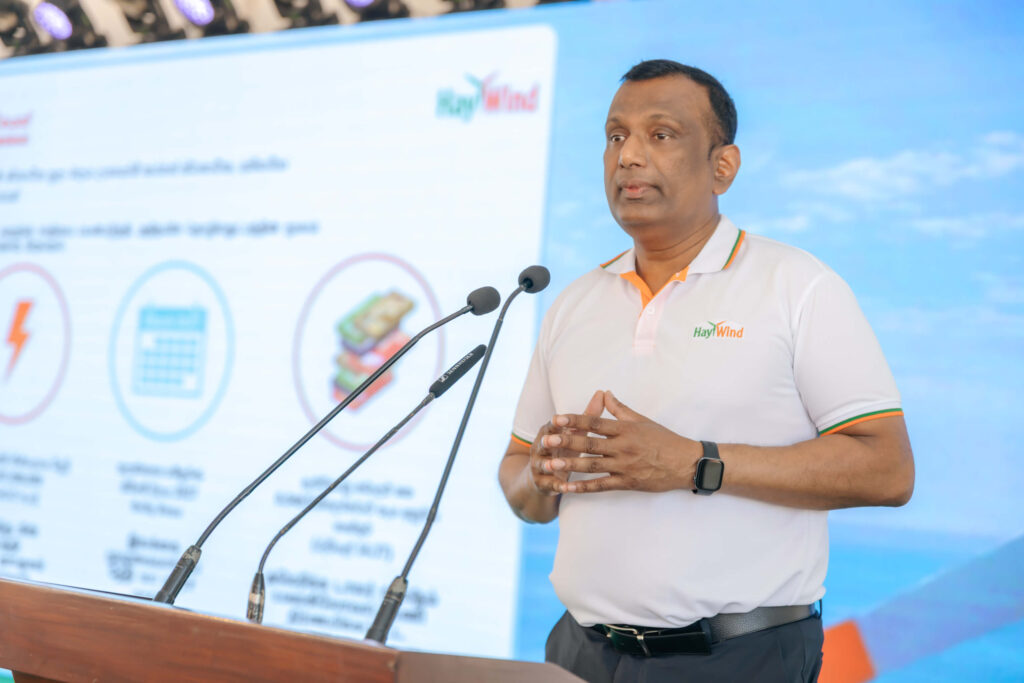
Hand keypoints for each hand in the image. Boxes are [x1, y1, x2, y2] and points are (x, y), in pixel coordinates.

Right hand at [528, 390, 604, 495]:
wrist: (541, 475)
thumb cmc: (564, 448)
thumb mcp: (574, 433)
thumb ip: (588, 415)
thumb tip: (602, 392)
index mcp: (549, 433)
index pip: (551, 425)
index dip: (555, 423)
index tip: (559, 418)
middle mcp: (540, 448)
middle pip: (543, 443)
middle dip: (547, 442)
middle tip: (549, 440)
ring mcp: (539, 466)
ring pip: (543, 464)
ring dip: (548, 465)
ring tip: (552, 465)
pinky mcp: (542, 483)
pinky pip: (549, 485)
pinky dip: (556, 486)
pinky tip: (564, 488)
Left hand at [540, 391, 700, 493]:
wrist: (686, 463)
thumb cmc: (664, 439)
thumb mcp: (642, 420)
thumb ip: (620, 408)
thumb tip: (604, 393)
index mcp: (626, 429)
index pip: (596, 423)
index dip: (575, 420)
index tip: (556, 418)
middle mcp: (623, 447)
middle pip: (590, 444)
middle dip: (567, 442)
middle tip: (547, 440)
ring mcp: (625, 466)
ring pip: (593, 466)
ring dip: (570, 465)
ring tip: (550, 464)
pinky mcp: (627, 483)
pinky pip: (602, 486)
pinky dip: (584, 488)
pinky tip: (567, 488)